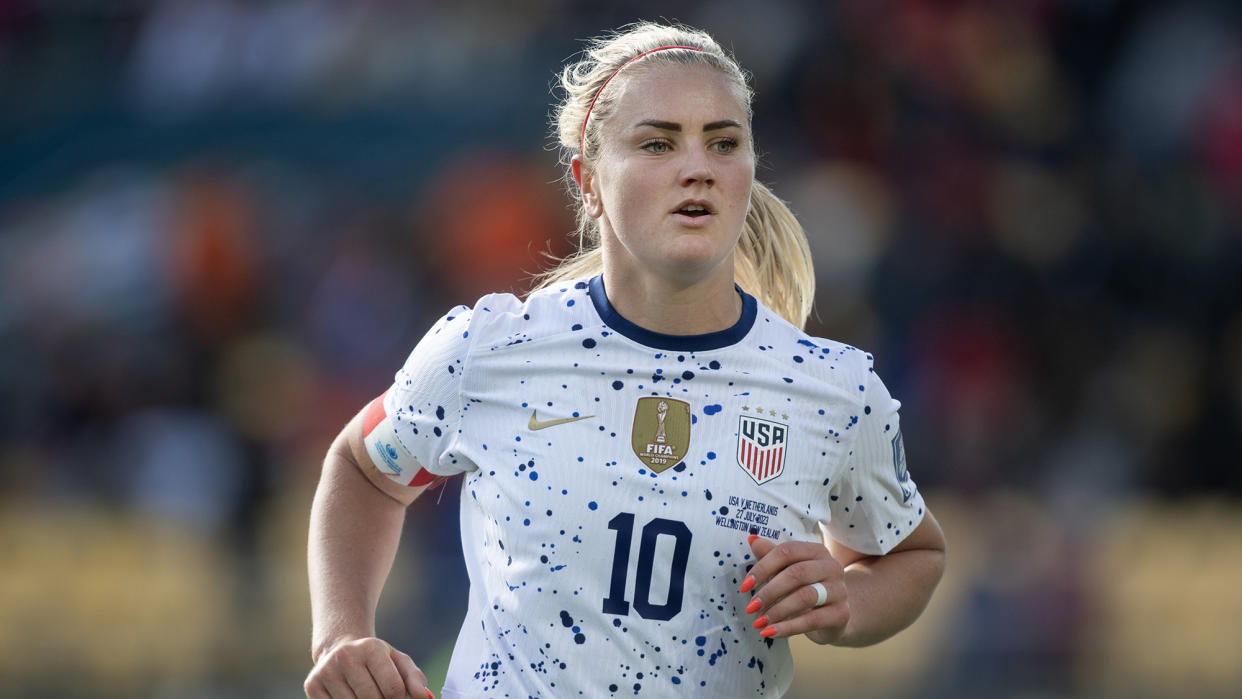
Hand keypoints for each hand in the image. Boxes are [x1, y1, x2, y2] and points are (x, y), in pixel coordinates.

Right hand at [304, 636, 433, 698]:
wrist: (340, 649)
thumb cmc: (376, 660)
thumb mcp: (399, 662)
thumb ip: (415, 680)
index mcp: (371, 648)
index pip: (393, 689)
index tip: (396, 697)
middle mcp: (346, 656)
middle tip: (380, 696)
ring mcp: (326, 671)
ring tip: (365, 695)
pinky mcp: (312, 685)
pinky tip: (350, 697)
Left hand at [739, 534, 849, 643]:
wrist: (834, 615)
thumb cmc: (806, 587)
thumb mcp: (788, 570)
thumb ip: (771, 555)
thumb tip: (752, 538)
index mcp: (817, 551)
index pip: (787, 551)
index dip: (763, 567)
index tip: (744, 586)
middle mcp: (832, 567)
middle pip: (797, 574)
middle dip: (769, 591)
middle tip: (751, 607)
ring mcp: (839, 590)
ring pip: (805, 597)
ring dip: (777, 611)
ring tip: (759, 622)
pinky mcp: (842, 614)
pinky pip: (812, 620)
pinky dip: (788, 627)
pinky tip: (771, 632)